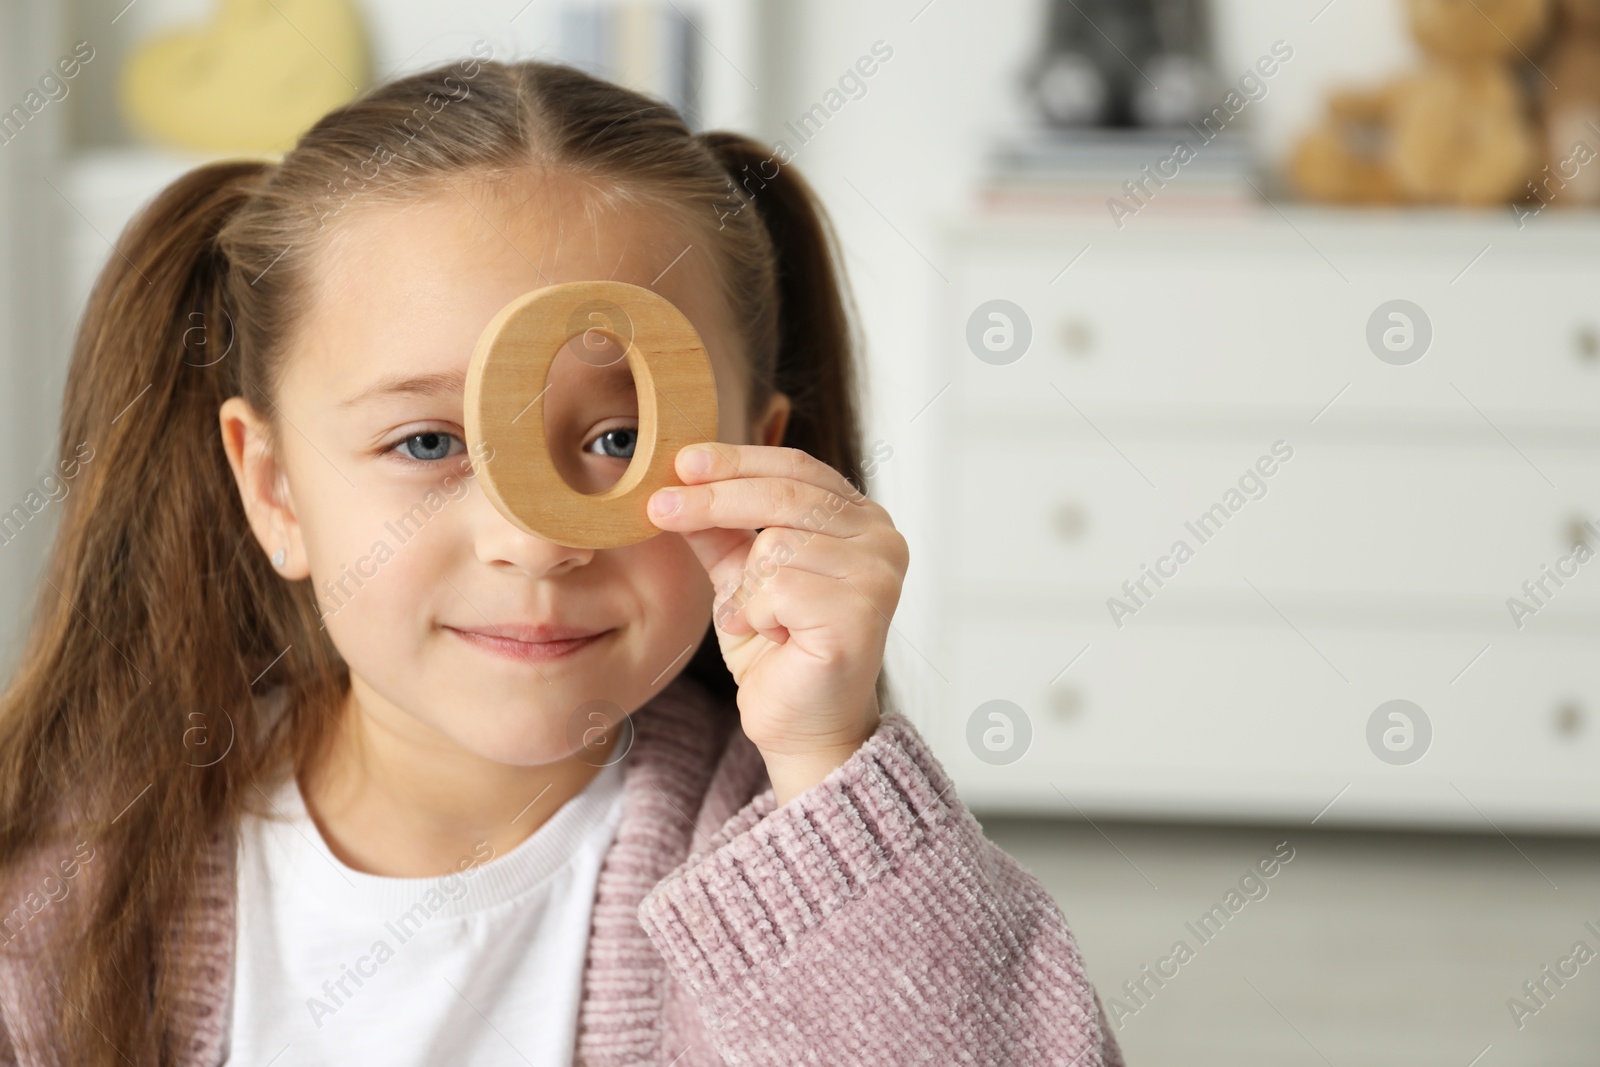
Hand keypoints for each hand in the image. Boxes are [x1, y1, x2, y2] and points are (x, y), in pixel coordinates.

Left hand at [647, 443, 907, 804]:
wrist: (798, 725)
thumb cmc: (777, 652)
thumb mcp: (739, 575)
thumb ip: (720, 528)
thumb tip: (678, 480)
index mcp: (860, 518)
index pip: (796, 468)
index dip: (737, 460)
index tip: (682, 462)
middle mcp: (881, 538)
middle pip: (785, 494)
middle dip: (714, 499)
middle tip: (660, 507)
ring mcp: (879, 574)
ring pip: (778, 544)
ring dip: (746, 588)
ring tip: (756, 620)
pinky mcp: (863, 613)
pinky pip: (781, 588)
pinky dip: (758, 614)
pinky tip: (773, 637)